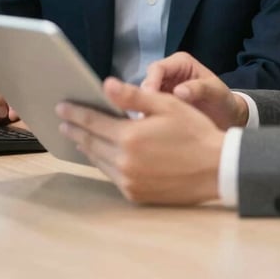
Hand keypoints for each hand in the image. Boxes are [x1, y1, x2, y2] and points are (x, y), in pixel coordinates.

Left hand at [57, 77, 223, 204]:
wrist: (217, 168)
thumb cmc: (194, 131)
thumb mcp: (166, 105)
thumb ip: (134, 96)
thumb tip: (106, 85)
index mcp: (130, 136)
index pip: (93, 121)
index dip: (76, 112)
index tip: (62, 106)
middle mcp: (124, 161)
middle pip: (91, 142)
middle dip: (76, 129)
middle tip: (64, 120)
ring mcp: (128, 181)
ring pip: (98, 160)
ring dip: (86, 146)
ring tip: (77, 136)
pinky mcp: (135, 194)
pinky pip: (111, 175)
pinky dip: (102, 162)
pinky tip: (100, 155)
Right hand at [142, 52, 248, 130]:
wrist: (228, 118)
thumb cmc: (223, 100)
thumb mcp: (216, 92)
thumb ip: (199, 89)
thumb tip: (178, 92)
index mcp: (181, 63)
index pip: (158, 68)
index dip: (151, 82)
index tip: (149, 99)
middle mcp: (169, 73)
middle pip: (147, 82)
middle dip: (144, 98)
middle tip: (143, 115)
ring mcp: (163, 89)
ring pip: (145, 97)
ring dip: (144, 109)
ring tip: (145, 123)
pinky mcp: (161, 105)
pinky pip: (149, 109)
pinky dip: (148, 117)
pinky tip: (149, 128)